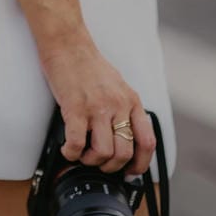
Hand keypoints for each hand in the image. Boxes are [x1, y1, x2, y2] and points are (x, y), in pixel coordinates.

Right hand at [38, 35, 156, 177]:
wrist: (67, 43)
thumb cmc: (88, 63)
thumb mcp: (117, 85)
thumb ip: (123, 108)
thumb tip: (123, 135)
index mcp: (132, 101)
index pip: (147, 142)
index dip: (140, 164)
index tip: (130, 172)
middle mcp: (118, 105)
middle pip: (124, 153)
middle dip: (110, 166)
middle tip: (99, 162)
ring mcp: (97, 107)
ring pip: (103, 152)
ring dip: (91, 161)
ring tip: (82, 155)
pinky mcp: (75, 108)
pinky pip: (76, 143)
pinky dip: (71, 153)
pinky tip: (68, 149)